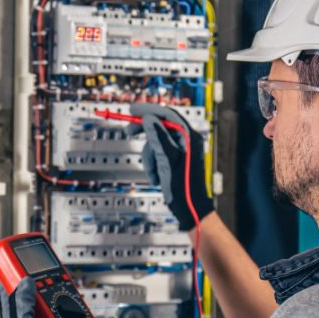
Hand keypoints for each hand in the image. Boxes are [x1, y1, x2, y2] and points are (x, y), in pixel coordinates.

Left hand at [0, 280, 83, 317]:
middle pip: (34, 300)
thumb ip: (22, 307)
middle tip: (54, 280)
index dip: (13, 277)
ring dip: (61, 305)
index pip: (8, 295)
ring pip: (51, 311)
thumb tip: (24, 283)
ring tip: (69, 302)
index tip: (20, 261)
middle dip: (44, 289)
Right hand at [130, 103, 215, 229]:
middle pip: (160, 126)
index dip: (149, 110)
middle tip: (129, 131)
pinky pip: (158, 155)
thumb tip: (149, 119)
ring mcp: (181, 150)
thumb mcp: (167, 160)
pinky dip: (153, 165)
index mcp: (189, 137)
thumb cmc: (184, 187)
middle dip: (145, 132)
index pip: (168, 115)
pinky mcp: (175, 160)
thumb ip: (158, 137)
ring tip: (154, 173)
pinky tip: (158, 177)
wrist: (189, 208)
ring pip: (155, 143)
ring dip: (150, 158)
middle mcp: (187, 141)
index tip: (132, 109)